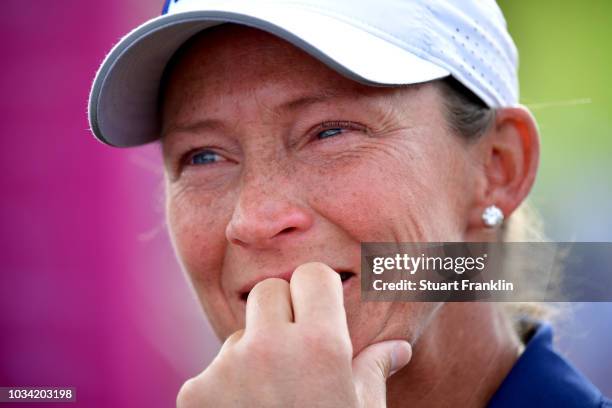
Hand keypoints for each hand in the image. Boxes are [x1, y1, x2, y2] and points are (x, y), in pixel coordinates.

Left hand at [177, 262, 411, 406]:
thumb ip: (375, 369)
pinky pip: (214, 370)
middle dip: (282, 312)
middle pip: (268, 292)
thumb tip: (400, 347)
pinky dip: (226, 388)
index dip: (317, 292)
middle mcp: (270, 349)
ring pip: (240, 334)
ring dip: (253, 354)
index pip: (311, 275)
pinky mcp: (194, 392)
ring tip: (271, 400)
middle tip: (294, 351)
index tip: (319, 311)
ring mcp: (226, 369)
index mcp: (321, 347)